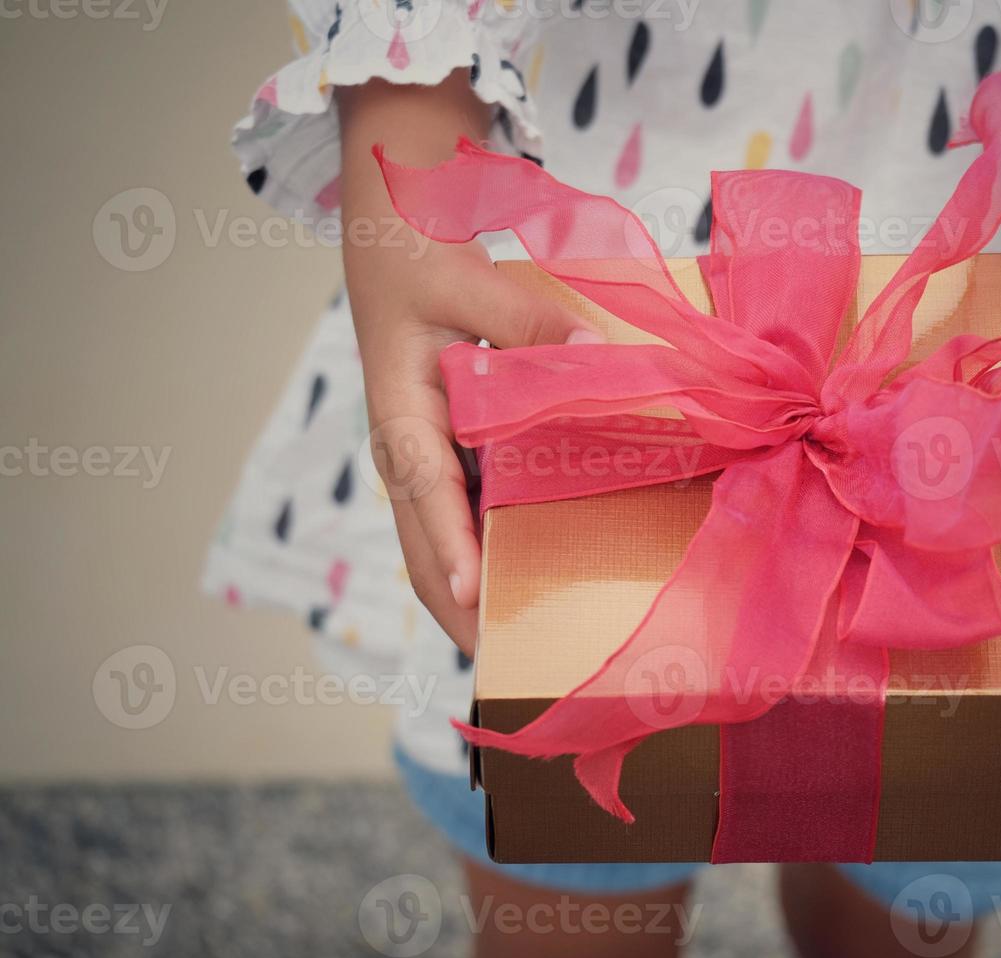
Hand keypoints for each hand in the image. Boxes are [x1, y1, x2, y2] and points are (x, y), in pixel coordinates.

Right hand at [348, 239, 602, 652]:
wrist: (391, 235)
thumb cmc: (418, 254)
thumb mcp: (470, 278)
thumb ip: (529, 323)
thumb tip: (596, 360)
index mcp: (401, 413)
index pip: (423, 492)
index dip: (448, 550)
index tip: (475, 602)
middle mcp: (406, 450)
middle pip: (424, 550)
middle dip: (462, 612)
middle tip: (512, 667)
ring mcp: (423, 458)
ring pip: (441, 546)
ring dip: (475, 597)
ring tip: (526, 647)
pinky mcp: (445, 454)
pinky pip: (464, 518)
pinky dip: (490, 556)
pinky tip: (536, 578)